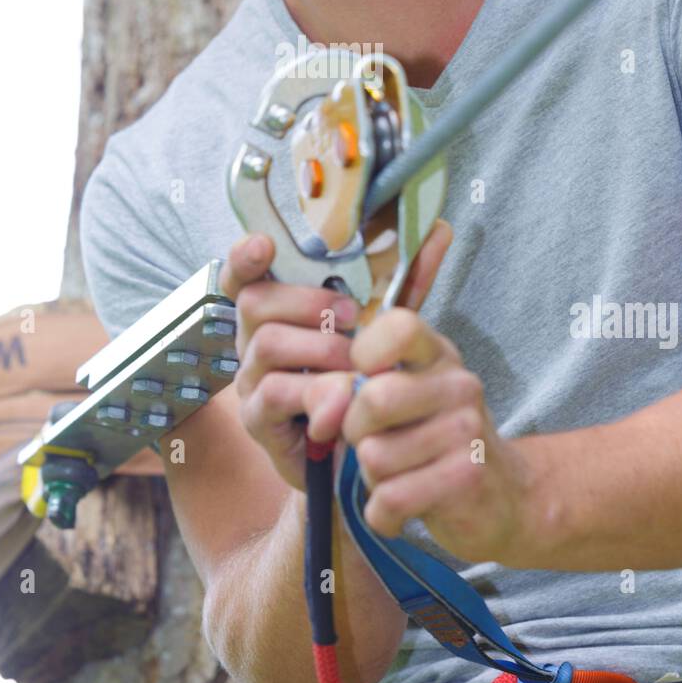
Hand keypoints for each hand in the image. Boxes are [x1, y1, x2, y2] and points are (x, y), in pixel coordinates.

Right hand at [218, 218, 452, 491]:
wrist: (363, 454)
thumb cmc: (365, 380)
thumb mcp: (387, 328)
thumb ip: (407, 282)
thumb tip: (439, 228)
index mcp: (276, 312)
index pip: (242, 275)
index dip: (245, 257)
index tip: (264, 244)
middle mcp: (253, 340)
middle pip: (255, 302)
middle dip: (306, 302)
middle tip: (353, 317)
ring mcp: (251, 380)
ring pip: (267, 344)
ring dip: (319, 349)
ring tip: (356, 364)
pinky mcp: (258, 420)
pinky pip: (276, 394)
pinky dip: (316, 393)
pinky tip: (343, 403)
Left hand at [305, 308, 535, 565]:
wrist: (500, 498)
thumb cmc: (429, 443)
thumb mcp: (392, 404)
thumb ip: (345, 392)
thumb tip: (321, 415)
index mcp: (437, 354)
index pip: (398, 325)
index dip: (363, 355)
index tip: (364, 383)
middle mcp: (459, 384)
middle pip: (374, 398)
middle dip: (354, 432)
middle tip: (373, 444)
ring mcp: (468, 431)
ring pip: (375, 455)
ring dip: (371, 477)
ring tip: (397, 476)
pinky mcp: (468, 479)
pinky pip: (390, 498)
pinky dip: (382, 514)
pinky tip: (400, 509)